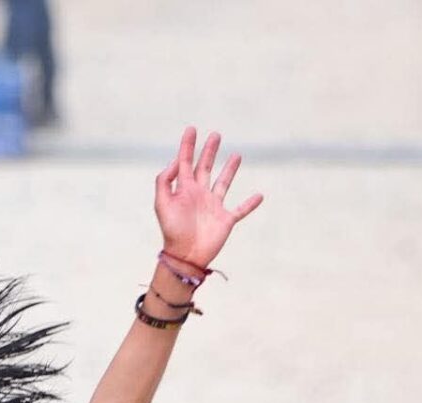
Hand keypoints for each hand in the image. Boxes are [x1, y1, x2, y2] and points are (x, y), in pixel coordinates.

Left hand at [154, 127, 262, 268]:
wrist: (185, 255)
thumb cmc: (172, 230)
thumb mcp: (162, 203)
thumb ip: (165, 181)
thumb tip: (175, 162)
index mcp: (183, 190)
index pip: (185, 162)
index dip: (187, 146)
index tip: (191, 129)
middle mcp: (199, 195)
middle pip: (204, 167)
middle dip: (209, 151)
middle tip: (215, 135)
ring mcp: (213, 206)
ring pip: (223, 183)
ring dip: (229, 169)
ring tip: (237, 155)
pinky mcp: (226, 219)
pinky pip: (241, 209)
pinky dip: (250, 203)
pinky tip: (259, 195)